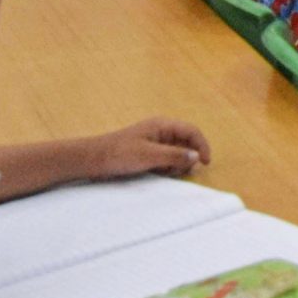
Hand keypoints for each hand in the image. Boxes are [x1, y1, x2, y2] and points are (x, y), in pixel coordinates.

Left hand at [89, 118, 211, 179]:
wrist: (93, 160)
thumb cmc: (120, 154)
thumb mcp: (149, 155)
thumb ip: (174, 155)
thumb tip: (197, 157)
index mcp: (162, 125)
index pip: (192, 131)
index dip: (202, 146)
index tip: (205, 163)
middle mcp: (161, 131)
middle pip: (186, 142)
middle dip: (186, 157)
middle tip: (176, 171)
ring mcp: (154, 142)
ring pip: (177, 153)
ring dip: (176, 164)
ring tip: (162, 171)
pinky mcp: (148, 153)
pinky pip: (166, 159)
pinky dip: (167, 166)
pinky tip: (156, 172)